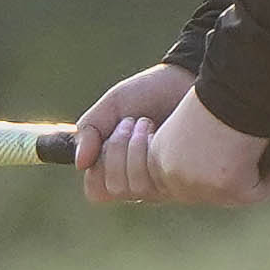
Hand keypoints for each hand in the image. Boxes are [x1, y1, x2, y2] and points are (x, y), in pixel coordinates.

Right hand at [71, 64, 269, 208]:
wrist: (188, 79)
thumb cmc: (151, 92)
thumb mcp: (114, 105)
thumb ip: (91, 129)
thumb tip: (80, 164)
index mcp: (120, 168)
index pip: (97, 191)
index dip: (98, 167)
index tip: (108, 135)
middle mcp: (141, 180)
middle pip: (114, 190)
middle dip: (116, 151)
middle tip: (132, 122)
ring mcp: (163, 182)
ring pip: (135, 189)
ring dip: (134, 150)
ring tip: (148, 124)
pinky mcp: (186, 178)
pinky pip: (161, 184)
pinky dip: (153, 154)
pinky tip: (165, 133)